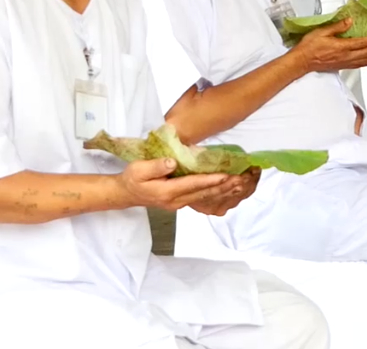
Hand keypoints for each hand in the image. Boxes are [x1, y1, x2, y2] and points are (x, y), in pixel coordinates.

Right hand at [116, 159, 242, 212]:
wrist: (126, 194)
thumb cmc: (132, 179)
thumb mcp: (138, 169)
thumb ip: (155, 166)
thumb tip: (172, 162)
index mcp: (166, 192)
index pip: (192, 185)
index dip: (209, 180)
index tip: (225, 175)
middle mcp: (175, 201)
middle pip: (203, 194)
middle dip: (222, 187)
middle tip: (240, 180)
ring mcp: (178, 203)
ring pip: (204, 198)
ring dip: (222, 192)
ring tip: (238, 184)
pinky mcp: (179, 202)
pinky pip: (200, 199)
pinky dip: (214, 194)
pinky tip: (225, 189)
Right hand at [293, 19, 366, 72]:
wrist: (303, 62)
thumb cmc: (310, 46)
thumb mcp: (321, 32)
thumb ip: (337, 27)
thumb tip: (350, 21)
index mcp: (342, 47)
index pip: (362, 43)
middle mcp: (347, 56)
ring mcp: (347, 62)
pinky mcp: (346, 65)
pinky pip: (363, 64)